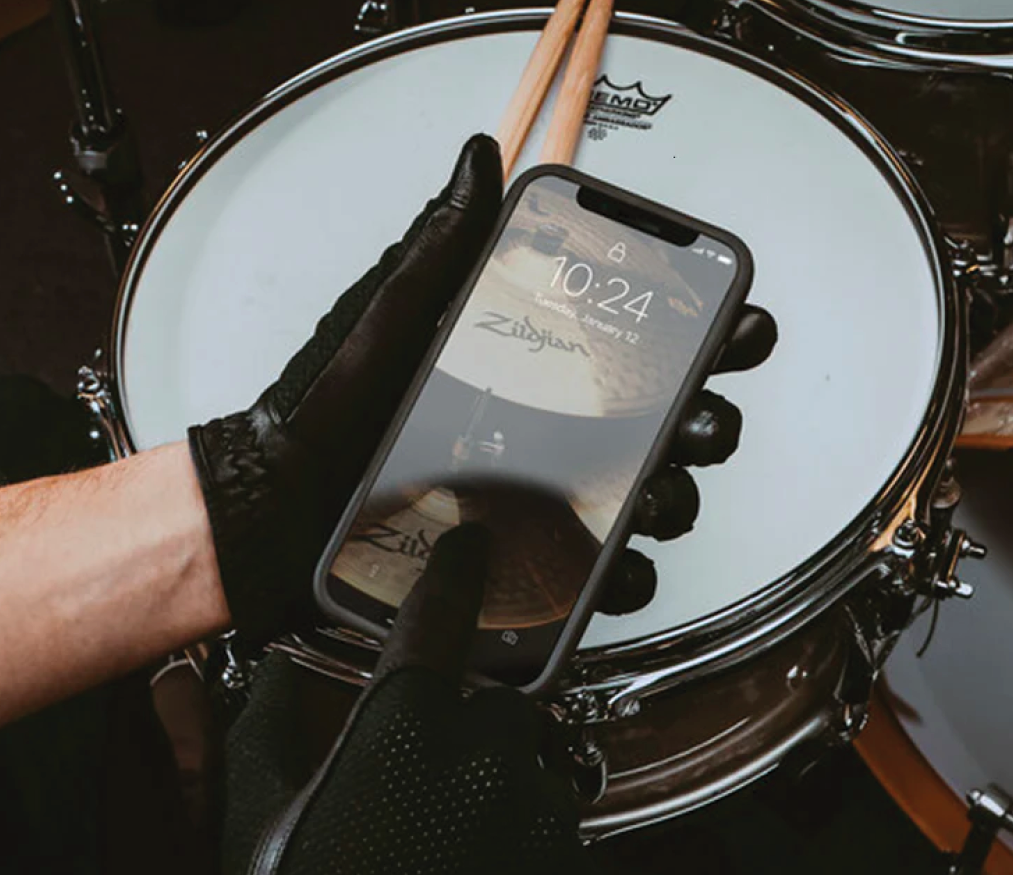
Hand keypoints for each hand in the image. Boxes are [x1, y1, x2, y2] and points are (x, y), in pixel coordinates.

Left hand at [188, 134, 775, 641]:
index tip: (735, 320)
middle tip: (700, 418)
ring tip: (657, 494)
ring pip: (647, 500)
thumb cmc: (329, 412)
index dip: (702, 330)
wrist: (277, 505)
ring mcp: (541, 498)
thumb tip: (477, 159)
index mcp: (532, 369)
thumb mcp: (391, 317)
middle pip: (665, 425)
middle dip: (705, 422)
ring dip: (674, 499)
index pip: (637, 345)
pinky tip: (619, 568)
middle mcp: (548, 432)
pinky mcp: (524, 559)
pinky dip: (623, 578)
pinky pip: (595, 572)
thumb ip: (441, 246)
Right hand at [221, 526, 608, 874]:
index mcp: (404, 727)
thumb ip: (265, 729)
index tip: (472, 544)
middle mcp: (483, 756)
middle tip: (419, 797)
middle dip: (467, 736)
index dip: (457, 571)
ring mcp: (537, 816)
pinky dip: (526, 850)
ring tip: (444, 857)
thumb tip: (272, 673)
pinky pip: (558, 834)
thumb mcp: (257, 822)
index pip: (440, 615)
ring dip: (498, 796)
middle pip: (495, 707)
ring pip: (529, 771)